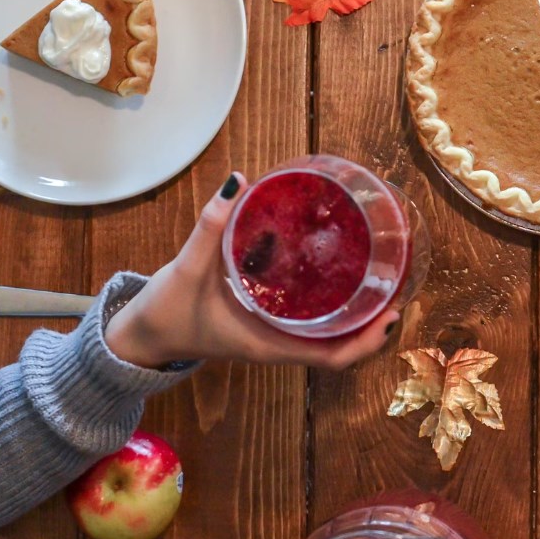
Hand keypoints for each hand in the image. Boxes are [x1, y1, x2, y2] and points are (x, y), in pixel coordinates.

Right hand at [103, 173, 399, 369]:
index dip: (368, 341)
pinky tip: (336, 270)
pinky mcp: (266, 322)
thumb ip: (210, 226)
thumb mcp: (187, 270)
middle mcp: (279, 344)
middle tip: (397, 283)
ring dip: (356, 312)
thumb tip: (236, 181)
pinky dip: (330, 302)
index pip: (333, 357)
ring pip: (328, 332)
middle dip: (373, 322)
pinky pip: (309, 319)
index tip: (391, 313)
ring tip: (380, 274)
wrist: (141, 336)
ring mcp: (274, 335)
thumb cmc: (166, 312)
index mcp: (269, 344)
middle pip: (342, 344)